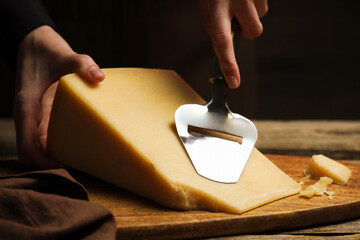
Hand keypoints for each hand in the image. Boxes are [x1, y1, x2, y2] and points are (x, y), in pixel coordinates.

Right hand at [14, 25, 104, 168]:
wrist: (34, 43)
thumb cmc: (46, 51)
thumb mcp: (64, 54)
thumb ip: (81, 64)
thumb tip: (99, 77)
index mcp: (27, 107)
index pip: (28, 147)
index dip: (44, 162)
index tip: (66, 167)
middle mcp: (28, 116)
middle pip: (32, 153)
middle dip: (50, 164)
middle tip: (79, 167)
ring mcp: (32, 116)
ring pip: (36, 147)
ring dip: (52, 156)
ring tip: (79, 160)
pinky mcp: (39, 113)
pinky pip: (42, 137)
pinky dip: (54, 145)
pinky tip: (75, 143)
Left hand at [200, 0, 267, 87]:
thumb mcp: (208, 4)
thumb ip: (217, 24)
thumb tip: (228, 44)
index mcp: (216, 7)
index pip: (222, 40)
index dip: (228, 63)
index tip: (234, 83)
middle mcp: (236, 0)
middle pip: (254, 31)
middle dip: (248, 28)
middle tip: (236, 12)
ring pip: (261, 19)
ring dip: (251, 13)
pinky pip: (264, 6)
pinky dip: (256, 3)